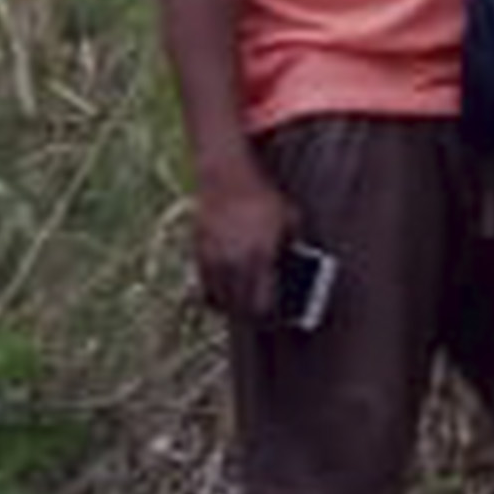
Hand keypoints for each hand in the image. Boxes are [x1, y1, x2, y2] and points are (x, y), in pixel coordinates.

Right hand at [188, 152, 297, 326]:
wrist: (227, 174)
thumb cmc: (264, 197)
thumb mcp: (290, 221)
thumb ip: (292, 251)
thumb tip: (295, 278)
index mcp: (260, 255)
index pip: (261, 304)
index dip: (269, 316)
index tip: (277, 318)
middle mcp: (233, 261)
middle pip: (239, 308)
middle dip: (250, 316)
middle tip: (261, 317)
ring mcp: (213, 258)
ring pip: (219, 300)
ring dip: (231, 307)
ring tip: (243, 308)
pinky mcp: (198, 252)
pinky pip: (205, 286)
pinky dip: (215, 294)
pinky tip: (226, 293)